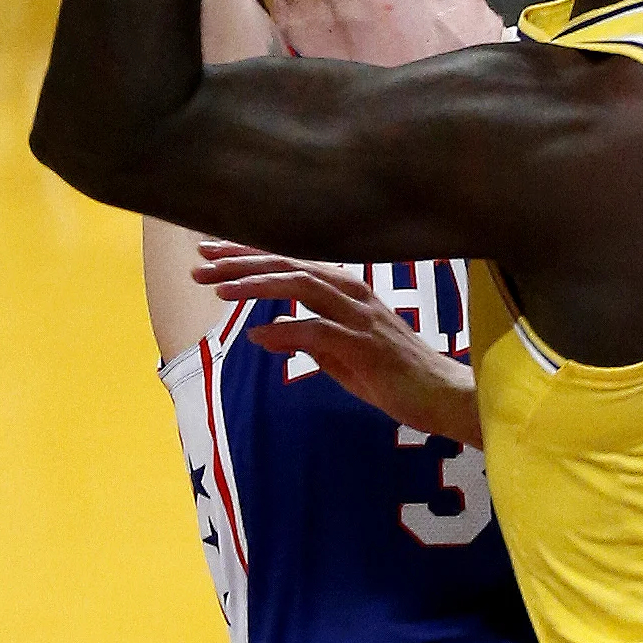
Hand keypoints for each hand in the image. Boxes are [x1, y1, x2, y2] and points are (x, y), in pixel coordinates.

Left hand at [194, 242, 483, 446]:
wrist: (441, 394)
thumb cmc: (392, 373)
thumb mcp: (341, 352)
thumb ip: (306, 337)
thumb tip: (263, 331)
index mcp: (345, 287)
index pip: (289, 260)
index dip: (248, 253)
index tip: (210, 248)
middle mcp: (352, 291)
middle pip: (290, 263)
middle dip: (242, 259)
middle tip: (200, 258)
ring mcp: (360, 316)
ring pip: (301, 287)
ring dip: (257, 284)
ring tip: (217, 286)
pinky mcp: (366, 345)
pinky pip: (319, 332)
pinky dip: (285, 330)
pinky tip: (256, 335)